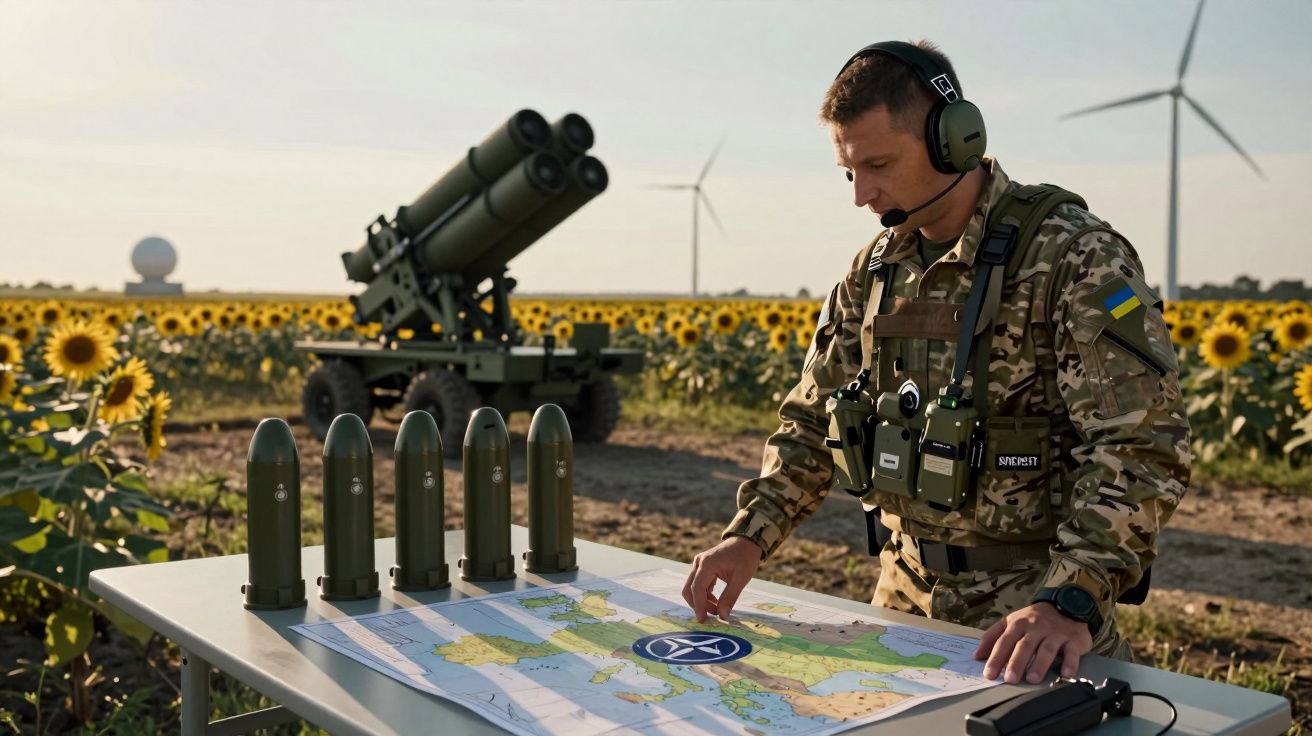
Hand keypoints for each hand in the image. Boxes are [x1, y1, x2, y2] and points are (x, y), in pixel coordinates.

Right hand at [681, 536, 763, 622]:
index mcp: (707, 564)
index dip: (699, 606)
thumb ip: (730, 598)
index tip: (703, 620)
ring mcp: (699, 563)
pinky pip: (698, 583)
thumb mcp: (741, 579)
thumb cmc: (746, 558)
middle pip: (689, 589)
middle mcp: (699, 562)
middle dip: (698, 605)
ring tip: (717, 610)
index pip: (697, 588)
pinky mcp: (702, 566)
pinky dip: (704, 594)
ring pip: (692, 587)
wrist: (746, 541)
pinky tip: (716, 601)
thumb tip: (722, 617)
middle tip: (711, 617)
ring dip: (701, 601)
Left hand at [973, 602, 1093, 683]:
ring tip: (1032, 679)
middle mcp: (1035, 628)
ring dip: (1039, 664)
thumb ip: (993, 637)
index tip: (989, 674)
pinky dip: (1070, 663)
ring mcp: (1055, 633)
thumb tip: (976, 656)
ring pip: (1046, 649)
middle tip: (1009, 679)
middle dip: (1016, 662)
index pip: (1004, 642)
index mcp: (1018, 624)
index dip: (995, 658)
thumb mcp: (1011, 622)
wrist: (1066, 606)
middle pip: (1024, 646)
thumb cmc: (1033, 619)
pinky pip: (1072, 652)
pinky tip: (1065, 674)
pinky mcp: (1073, 639)